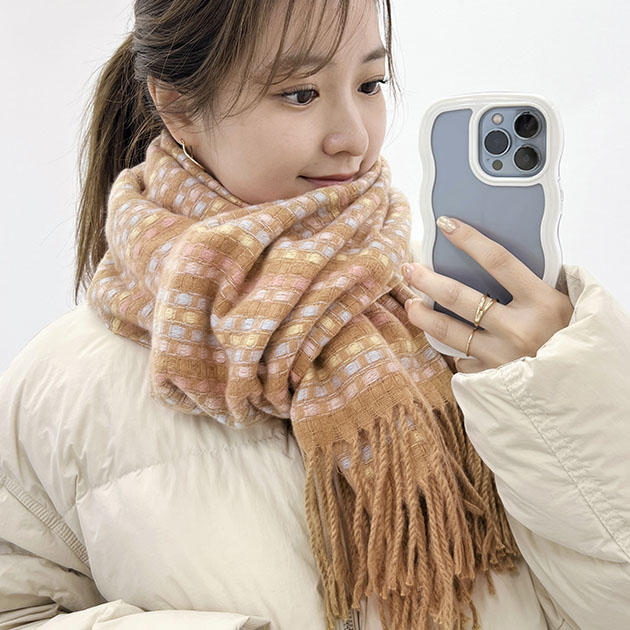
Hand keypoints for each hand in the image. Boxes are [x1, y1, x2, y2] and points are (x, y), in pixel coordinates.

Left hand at [402, 216, 573, 373]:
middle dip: (428, 280)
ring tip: (411, 304)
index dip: (469, 240)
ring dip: (424, 316)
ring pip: (450, 332)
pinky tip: (448, 343)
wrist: (586, 391)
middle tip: (410, 268)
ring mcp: (503, 357)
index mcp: (544, 303)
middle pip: (460, 298)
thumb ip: (536, 286)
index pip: (499, 261)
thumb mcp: (566, 306)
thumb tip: (498, 263)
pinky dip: (456, 351)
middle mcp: (520, 330)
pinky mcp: (493, 380)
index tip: (446, 225)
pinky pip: (463, 361)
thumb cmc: (575, 341)